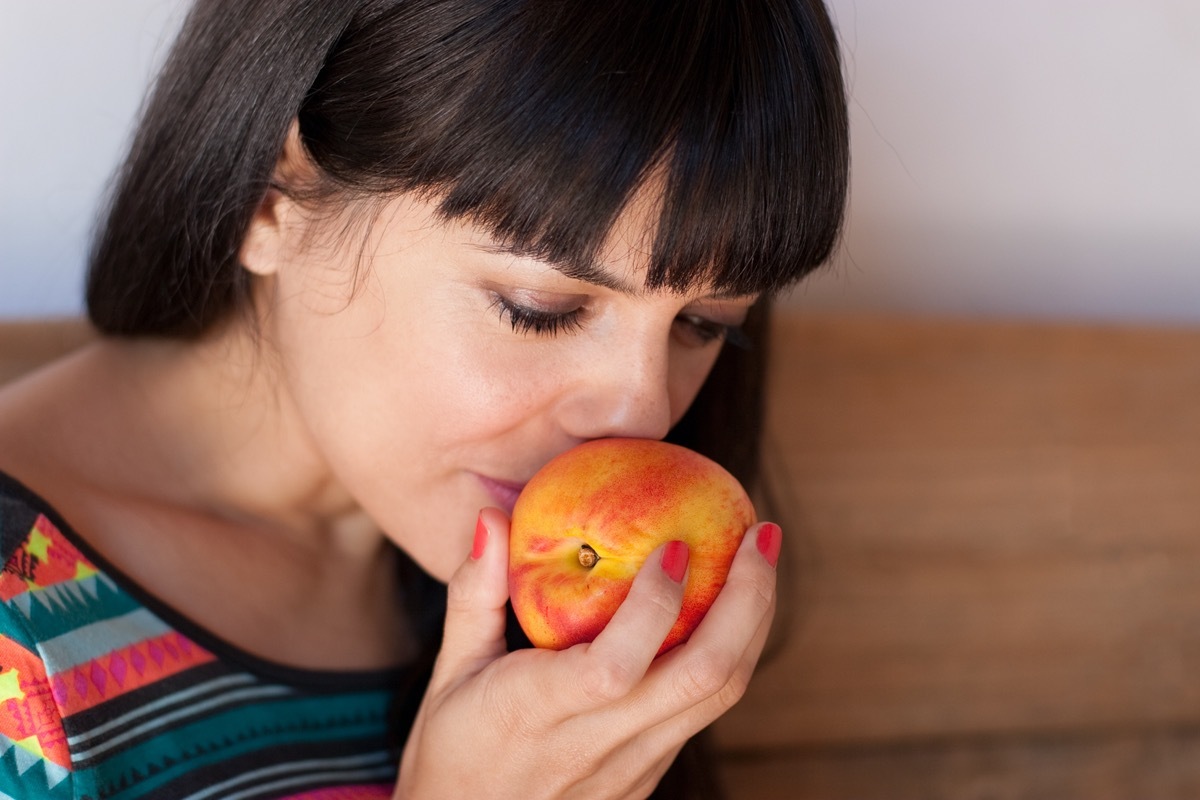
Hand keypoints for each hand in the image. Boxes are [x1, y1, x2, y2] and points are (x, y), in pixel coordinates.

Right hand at [394, 507, 779, 798]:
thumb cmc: (453, 751)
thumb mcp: (450, 674)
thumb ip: (473, 596)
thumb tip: (491, 518)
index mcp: (536, 712)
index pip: (615, 666)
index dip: (656, 605)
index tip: (676, 543)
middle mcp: (596, 745)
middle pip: (702, 677)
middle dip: (746, 599)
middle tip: (761, 533)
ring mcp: (634, 767)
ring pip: (720, 696)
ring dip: (753, 622)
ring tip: (761, 556)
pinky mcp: (651, 774)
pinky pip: (705, 710)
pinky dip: (732, 653)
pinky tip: (732, 607)